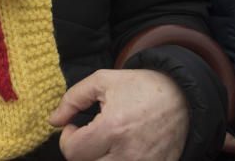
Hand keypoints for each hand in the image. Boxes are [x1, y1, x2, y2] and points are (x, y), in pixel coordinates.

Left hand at [49, 69, 188, 160]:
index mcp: (113, 128)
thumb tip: (53, 120)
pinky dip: (116, 160)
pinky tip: (119, 149)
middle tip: (89, 135)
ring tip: (104, 142)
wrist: (181, 97)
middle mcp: (127, 153)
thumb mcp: (103, 81)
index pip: (72, 151)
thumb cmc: (140, 87)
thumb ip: (72, 98)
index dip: (67, 138)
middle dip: (82, 150)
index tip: (75, 127)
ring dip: (97, 158)